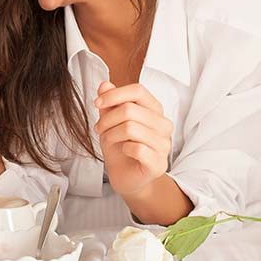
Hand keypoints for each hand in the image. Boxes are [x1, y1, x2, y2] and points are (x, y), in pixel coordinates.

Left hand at [95, 81, 172, 197]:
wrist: (126, 176)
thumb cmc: (120, 147)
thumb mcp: (110, 122)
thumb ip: (110, 103)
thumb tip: (105, 84)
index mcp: (154, 110)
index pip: (138, 90)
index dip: (114, 94)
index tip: (97, 103)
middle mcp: (164, 125)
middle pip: (129, 109)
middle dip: (107, 119)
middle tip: (99, 129)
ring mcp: (164, 144)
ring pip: (131, 128)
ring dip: (111, 134)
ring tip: (108, 140)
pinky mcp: (159, 163)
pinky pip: (136, 149)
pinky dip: (123, 149)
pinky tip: (124, 152)